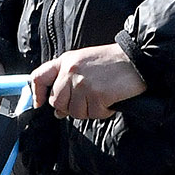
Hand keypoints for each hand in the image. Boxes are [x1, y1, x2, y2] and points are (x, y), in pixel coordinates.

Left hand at [29, 43, 147, 121]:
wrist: (138, 60)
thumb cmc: (113, 63)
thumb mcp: (85, 64)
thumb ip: (68, 83)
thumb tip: (58, 112)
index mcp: (66, 61)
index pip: (39, 77)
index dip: (37, 93)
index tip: (39, 103)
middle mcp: (70, 71)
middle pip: (57, 102)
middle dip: (70, 106)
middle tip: (88, 100)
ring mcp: (83, 84)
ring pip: (75, 112)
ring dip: (89, 110)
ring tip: (102, 97)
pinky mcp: (96, 95)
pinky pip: (93, 114)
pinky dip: (103, 111)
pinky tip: (110, 100)